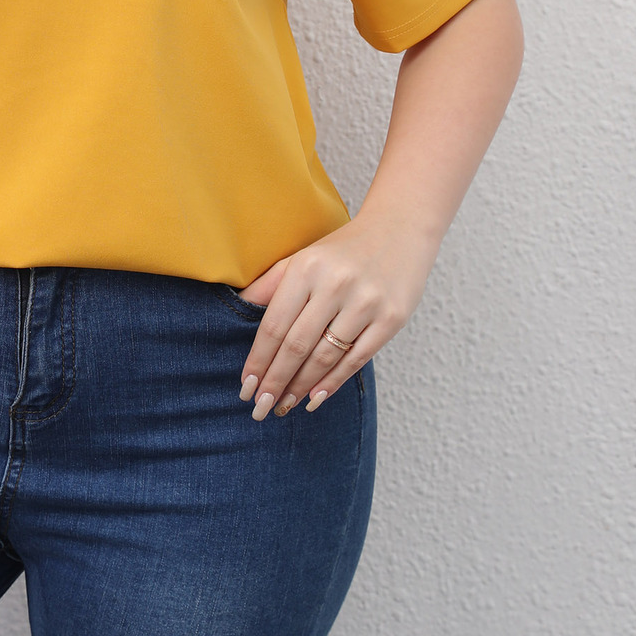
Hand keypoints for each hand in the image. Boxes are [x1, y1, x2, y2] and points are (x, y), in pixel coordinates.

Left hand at [236, 210, 436, 420]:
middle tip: (259, 407)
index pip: (274, 325)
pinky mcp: (391, 318)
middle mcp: (335, 285)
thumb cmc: (342, 250)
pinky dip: (333, 382)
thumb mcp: (302, 259)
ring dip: (301, 387)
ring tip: (283, 404)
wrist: (400, 229)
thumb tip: (235, 308)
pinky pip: (357, 359)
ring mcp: (366, 302)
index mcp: (307, 269)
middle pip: (296, 345)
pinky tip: (315, 398)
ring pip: (325, 357)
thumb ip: (270, 286)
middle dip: (274, 380)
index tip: (245, 386)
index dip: (258, 360)